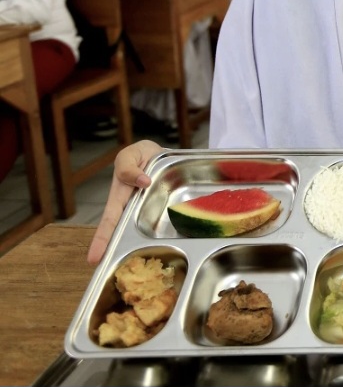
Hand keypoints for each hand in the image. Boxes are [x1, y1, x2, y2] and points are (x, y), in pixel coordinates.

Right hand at [87, 140, 160, 264]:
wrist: (160, 153)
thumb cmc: (141, 155)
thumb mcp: (131, 154)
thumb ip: (129, 167)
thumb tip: (142, 182)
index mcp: (120, 195)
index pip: (110, 220)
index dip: (102, 239)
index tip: (94, 259)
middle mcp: (131, 208)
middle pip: (122, 233)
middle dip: (114, 253)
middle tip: (107, 273)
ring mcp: (146, 212)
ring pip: (140, 233)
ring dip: (136, 249)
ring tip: (133, 271)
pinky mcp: (161, 211)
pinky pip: (159, 224)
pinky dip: (160, 235)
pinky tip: (163, 250)